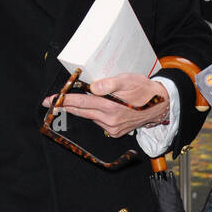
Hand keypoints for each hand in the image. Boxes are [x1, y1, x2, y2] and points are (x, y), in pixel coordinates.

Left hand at [44, 74, 168, 137]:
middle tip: (51, 102)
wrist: (161, 105)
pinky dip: (94, 114)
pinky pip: (99, 122)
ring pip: (90, 116)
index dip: (64, 100)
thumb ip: (109, 83)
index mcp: (111, 107)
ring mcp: (112, 128)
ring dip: (81, 109)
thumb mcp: (128, 80)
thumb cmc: (144, 90)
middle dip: (66, 106)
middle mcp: (110, 120)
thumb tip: (92, 88)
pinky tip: (98, 107)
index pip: (81, 102)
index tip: (51, 100)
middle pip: (81, 112)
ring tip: (73, 101)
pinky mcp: (116, 132)